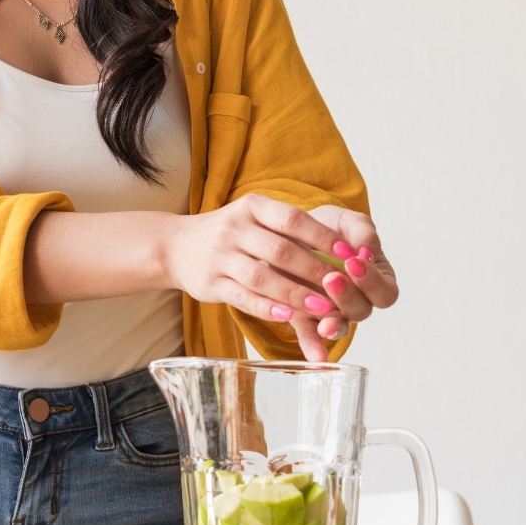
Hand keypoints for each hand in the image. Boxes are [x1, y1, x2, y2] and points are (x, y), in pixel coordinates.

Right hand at [162, 195, 363, 362]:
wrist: (175, 246)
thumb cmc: (230, 234)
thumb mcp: (256, 218)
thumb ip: (291, 230)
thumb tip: (344, 249)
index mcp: (252, 206)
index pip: (293, 219)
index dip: (323, 237)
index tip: (350, 253)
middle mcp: (234, 228)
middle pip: (280, 250)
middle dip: (315, 271)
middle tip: (343, 287)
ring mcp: (220, 256)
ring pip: (262, 277)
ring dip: (295, 294)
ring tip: (323, 309)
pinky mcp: (210, 284)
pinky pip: (242, 297)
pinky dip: (266, 308)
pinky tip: (288, 318)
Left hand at [303, 205, 399, 337]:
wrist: (290, 230)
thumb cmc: (328, 227)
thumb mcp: (347, 221)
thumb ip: (362, 231)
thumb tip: (368, 250)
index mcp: (375, 279)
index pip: (385, 292)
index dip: (373, 282)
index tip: (355, 261)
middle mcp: (357, 300)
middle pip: (362, 311)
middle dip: (348, 297)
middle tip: (331, 278)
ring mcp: (331, 311)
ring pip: (339, 326)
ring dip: (332, 323)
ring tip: (323, 319)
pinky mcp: (305, 316)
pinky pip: (310, 335)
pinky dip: (312, 346)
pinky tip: (315, 357)